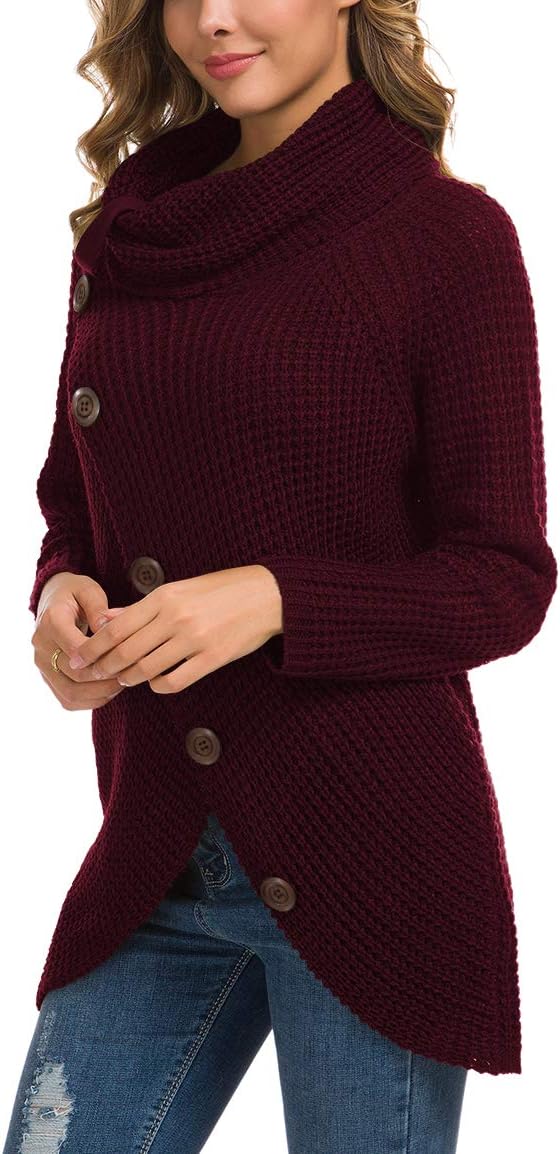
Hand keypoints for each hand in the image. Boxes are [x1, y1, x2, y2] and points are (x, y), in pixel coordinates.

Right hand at [31, 573, 126, 709]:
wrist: (53, 601)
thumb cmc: (76, 594)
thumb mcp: (88, 590)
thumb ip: (98, 607)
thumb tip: (106, 628)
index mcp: (51, 621)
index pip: (77, 649)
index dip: (104, 657)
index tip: (128, 655)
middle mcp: (42, 645)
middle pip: (76, 674)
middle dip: (107, 677)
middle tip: (132, 672)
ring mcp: (42, 665)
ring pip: (71, 693)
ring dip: (101, 693)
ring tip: (124, 682)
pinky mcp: (48, 678)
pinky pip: (68, 700)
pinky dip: (91, 701)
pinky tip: (111, 691)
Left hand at [66, 565, 282, 693]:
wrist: (266, 595)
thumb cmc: (221, 590)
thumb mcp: (179, 589)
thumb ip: (141, 607)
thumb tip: (106, 619)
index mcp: (165, 597)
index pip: (116, 627)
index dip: (92, 646)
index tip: (79, 658)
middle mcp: (176, 618)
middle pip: (126, 651)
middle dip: (104, 667)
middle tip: (94, 674)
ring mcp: (195, 640)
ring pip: (147, 669)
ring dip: (130, 678)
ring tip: (125, 678)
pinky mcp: (213, 658)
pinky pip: (175, 681)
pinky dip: (158, 686)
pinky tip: (156, 683)